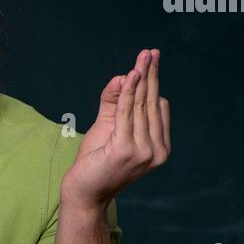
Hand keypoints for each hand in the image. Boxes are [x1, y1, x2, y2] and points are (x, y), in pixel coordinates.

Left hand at [62, 48, 170, 209]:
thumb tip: (125, 75)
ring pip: (142, 106)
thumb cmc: (95, 162)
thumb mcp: (108, 127)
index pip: (159, 108)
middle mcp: (157, 152)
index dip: (152, 83)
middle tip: (151, 51)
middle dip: (151, 75)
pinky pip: (128, 114)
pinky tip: (131, 75)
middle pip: (152, 104)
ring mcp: (144, 152)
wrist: (83, 192)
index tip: (149, 60)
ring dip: (141, 78)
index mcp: (160, 148)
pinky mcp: (127, 150)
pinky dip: (129, 92)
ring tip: (143, 57)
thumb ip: (115, 103)